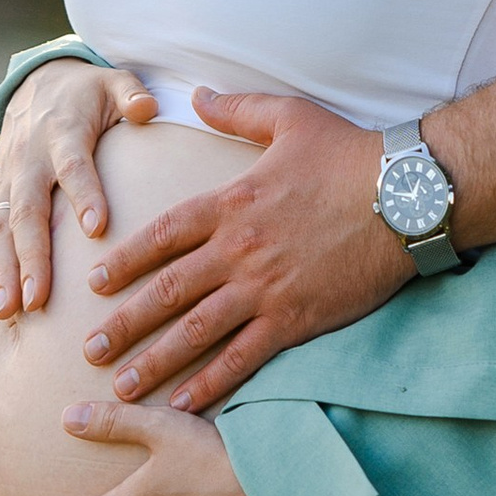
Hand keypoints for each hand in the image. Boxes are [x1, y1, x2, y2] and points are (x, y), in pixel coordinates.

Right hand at [0, 57, 161, 318]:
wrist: (36, 84)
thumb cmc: (87, 94)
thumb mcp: (113, 83)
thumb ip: (132, 94)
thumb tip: (149, 107)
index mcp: (62, 131)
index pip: (74, 165)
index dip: (84, 193)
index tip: (97, 228)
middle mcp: (28, 159)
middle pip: (26, 210)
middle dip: (30, 256)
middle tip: (38, 299)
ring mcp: (6, 180)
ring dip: (1, 272)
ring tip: (6, 312)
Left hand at [80, 90, 410, 411]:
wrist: (407, 196)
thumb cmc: (351, 154)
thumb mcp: (290, 118)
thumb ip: (237, 110)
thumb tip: (198, 94)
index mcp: (232, 203)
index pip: (163, 235)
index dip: (126, 260)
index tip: (96, 283)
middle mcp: (239, 250)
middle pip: (167, 291)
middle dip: (124, 323)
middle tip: (88, 348)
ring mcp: (266, 288)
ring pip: (196, 331)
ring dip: (154, 361)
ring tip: (121, 386)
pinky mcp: (296, 318)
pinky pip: (243, 357)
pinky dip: (210, 382)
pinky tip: (182, 402)